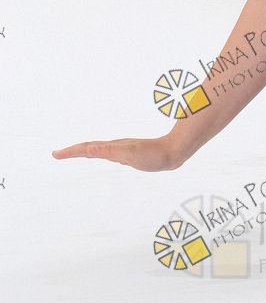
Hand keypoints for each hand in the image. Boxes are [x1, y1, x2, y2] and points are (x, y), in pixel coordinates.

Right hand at [52, 133, 185, 171]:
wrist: (173, 152)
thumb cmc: (153, 155)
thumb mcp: (129, 155)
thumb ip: (109, 151)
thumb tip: (88, 147)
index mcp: (112, 147)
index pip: (86, 148)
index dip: (70, 152)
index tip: (55, 154)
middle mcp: (116, 146)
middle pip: (89, 147)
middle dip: (72, 151)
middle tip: (57, 154)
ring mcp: (123, 149)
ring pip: (99, 149)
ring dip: (84, 150)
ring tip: (74, 153)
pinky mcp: (131, 153)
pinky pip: (108, 152)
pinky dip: (98, 153)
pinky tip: (102, 154)